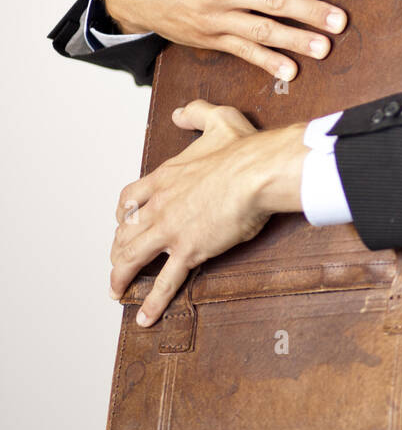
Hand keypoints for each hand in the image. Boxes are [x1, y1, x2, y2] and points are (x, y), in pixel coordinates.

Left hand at [109, 99, 309, 325]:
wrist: (257, 172)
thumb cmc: (244, 149)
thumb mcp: (218, 119)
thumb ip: (196, 114)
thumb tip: (180, 113)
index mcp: (165, 177)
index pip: (131, 198)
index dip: (124, 213)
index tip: (124, 222)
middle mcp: (160, 204)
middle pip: (125, 231)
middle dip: (117, 249)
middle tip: (118, 262)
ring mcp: (171, 230)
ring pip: (133, 257)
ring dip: (121, 276)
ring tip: (117, 291)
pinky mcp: (188, 250)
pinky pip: (165, 282)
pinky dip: (152, 302)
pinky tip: (144, 317)